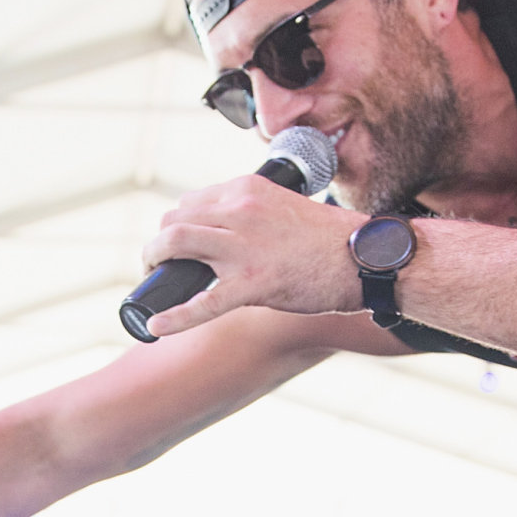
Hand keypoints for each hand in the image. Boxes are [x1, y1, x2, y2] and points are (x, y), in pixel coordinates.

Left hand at [136, 172, 362, 335]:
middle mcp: (239, 211)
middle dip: (160, 243)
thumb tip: (221, 235)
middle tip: (160, 263)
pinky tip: (156, 326)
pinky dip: (175, 317)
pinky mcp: (253, 283)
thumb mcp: (283, 207)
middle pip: (174, 218)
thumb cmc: (328, 240)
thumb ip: (250, 215)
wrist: (363, 259)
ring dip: (153, 260)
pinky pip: (203, 302)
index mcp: (246, 190)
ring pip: (175, 242)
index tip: (178, 243)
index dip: (178, 224)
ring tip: (153, 278)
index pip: (191, 201)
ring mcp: (244, 246)